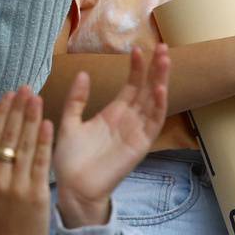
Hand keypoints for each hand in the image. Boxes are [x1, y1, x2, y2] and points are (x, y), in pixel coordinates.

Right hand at [0, 88, 53, 234]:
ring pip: (25, 146)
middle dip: (18, 110)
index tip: (9, 95)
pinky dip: (44, 142)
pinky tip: (49, 123)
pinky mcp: (37, 195)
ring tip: (38, 98)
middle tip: (26, 88)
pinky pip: (41, 163)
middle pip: (8, 137)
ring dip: (32, 119)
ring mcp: (16, 187)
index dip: (1, 114)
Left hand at [54, 46, 170, 227]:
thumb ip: (76, 99)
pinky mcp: (140, 145)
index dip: (136, 68)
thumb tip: (84, 73)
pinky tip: (160, 88)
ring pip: (154, 101)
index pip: (131, 86)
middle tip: (163, 47)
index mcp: (113, 114)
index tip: (136, 49)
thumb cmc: (70, 160)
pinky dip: (159, 105)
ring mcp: (136, 132)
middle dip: (155, 68)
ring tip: (165, 60)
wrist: (73, 188)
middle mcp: (128, 120)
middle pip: (147, 89)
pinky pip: (153, 123)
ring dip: (161, 80)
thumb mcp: (70, 123)